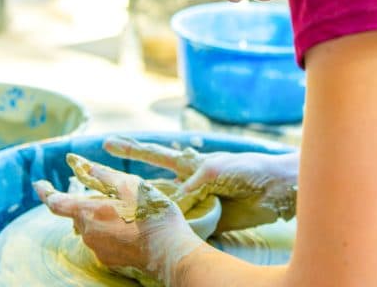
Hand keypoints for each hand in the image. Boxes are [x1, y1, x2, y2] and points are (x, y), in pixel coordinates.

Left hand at [33, 153, 202, 285]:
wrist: (168, 249)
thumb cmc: (151, 213)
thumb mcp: (130, 185)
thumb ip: (105, 175)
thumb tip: (86, 165)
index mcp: (88, 212)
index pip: (56, 202)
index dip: (45, 192)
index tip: (38, 184)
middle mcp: (87, 232)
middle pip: (78, 214)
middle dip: (88, 203)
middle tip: (111, 195)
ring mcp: (97, 248)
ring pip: (91, 227)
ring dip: (101, 217)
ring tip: (128, 212)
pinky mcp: (108, 259)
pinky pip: (102, 240)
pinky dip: (111, 231)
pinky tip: (131, 227)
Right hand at [104, 137, 297, 231]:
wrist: (276, 189)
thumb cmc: (249, 169)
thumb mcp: (217, 170)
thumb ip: (192, 183)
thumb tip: (173, 202)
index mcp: (191, 163)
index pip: (155, 156)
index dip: (133, 150)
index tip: (109, 143)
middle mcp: (189, 183)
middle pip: (152, 182)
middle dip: (127, 180)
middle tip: (100, 174)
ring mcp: (196, 204)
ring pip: (164, 208)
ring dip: (144, 209)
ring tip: (117, 209)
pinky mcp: (207, 222)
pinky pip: (183, 227)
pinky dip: (171, 229)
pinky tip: (153, 233)